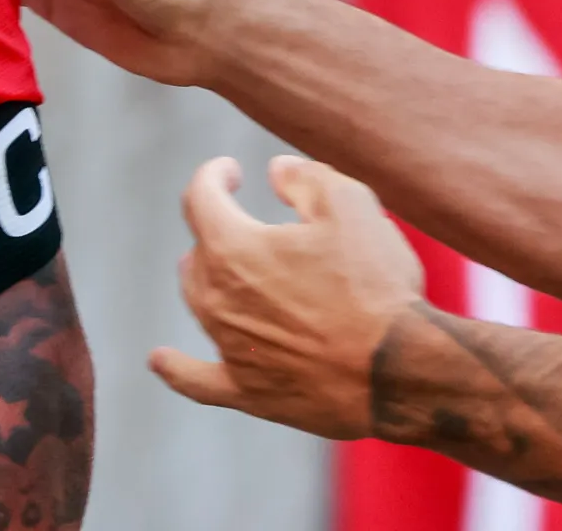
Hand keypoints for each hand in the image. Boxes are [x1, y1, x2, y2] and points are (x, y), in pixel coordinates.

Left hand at [152, 155, 425, 439]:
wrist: (402, 374)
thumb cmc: (376, 287)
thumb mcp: (352, 207)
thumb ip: (306, 178)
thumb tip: (275, 170)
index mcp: (231, 247)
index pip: (201, 196)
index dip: (214, 176)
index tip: (232, 171)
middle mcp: (217, 296)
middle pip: (200, 251)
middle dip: (219, 231)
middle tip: (248, 228)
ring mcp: (228, 347)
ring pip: (200, 301)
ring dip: (207, 280)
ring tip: (219, 270)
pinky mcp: (248, 392)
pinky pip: (197, 380)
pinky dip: (177, 369)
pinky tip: (159, 361)